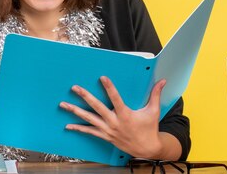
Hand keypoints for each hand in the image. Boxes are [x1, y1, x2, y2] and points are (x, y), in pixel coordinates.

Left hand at [60, 76, 178, 159]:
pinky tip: (68, 125)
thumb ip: (155, 94)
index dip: (109, 88)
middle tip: (75, 88)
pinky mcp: (105, 136)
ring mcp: (108, 130)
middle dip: (85, 97)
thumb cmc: (149, 129)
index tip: (102, 78)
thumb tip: (162, 81)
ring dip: (75, 112)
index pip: (115, 98)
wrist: (146, 149)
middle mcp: (114, 122)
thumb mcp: (153, 111)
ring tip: (64, 104)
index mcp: (125, 115)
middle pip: (97, 108)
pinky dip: (78, 128)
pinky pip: (89, 132)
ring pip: (89, 119)